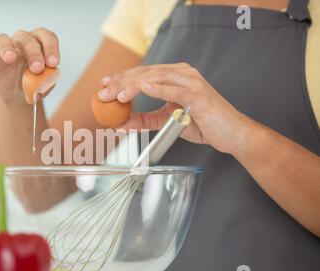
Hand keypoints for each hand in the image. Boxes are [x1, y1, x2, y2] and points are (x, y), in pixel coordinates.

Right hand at [0, 28, 59, 100]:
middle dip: (34, 53)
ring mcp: (5, 48)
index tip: (53, 63)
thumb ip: (48, 80)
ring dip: (7, 48)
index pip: (46, 37)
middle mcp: (22, 41)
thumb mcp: (43, 84)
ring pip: (3, 39)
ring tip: (11, 59)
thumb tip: (48, 79)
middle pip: (27, 39)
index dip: (51, 48)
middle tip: (37, 68)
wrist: (17, 93)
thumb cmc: (33, 82)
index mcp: (39, 43)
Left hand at [97, 63, 254, 154]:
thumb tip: (121, 123)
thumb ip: (145, 120)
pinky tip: (144, 86)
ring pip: (157, 77)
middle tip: (103, 93)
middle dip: (121, 82)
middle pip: (146, 73)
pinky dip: (159, 87)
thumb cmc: (203, 124)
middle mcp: (183, 74)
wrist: (230, 133)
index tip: (104, 84)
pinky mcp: (199, 95)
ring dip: (134, 85)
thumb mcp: (167, 121)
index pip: (143, 73)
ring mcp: (192, 82)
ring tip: (117, 94)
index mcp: (175, 77)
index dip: (121, 77)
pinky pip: (175, 89)